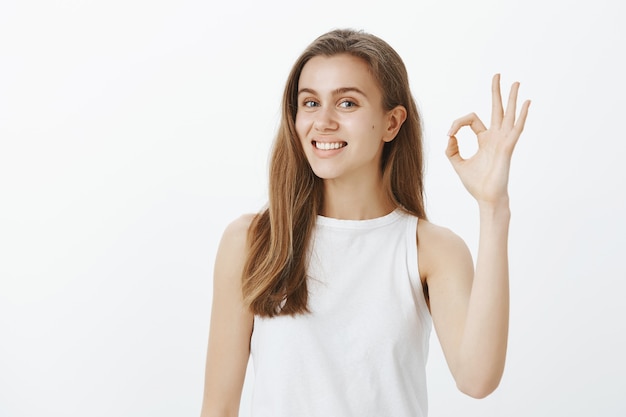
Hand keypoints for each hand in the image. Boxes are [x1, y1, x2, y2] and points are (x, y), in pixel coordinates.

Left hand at [446, 74, 529, 206]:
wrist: (486, 198)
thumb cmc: (475, 183)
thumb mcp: (457, 163)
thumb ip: (452, 149)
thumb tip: (450, 136)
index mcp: (484, 139)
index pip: (471, 119)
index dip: (457, 123)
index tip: (450, 134)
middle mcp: (495, 136)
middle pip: (496, 109)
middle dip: (496, 92)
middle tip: (497, 75)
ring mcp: (503, 140)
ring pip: (508, 114)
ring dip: (511, 98)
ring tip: (515, 82)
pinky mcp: (507, 147)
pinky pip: (516, 128)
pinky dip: (521, 116)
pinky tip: (526, 103)